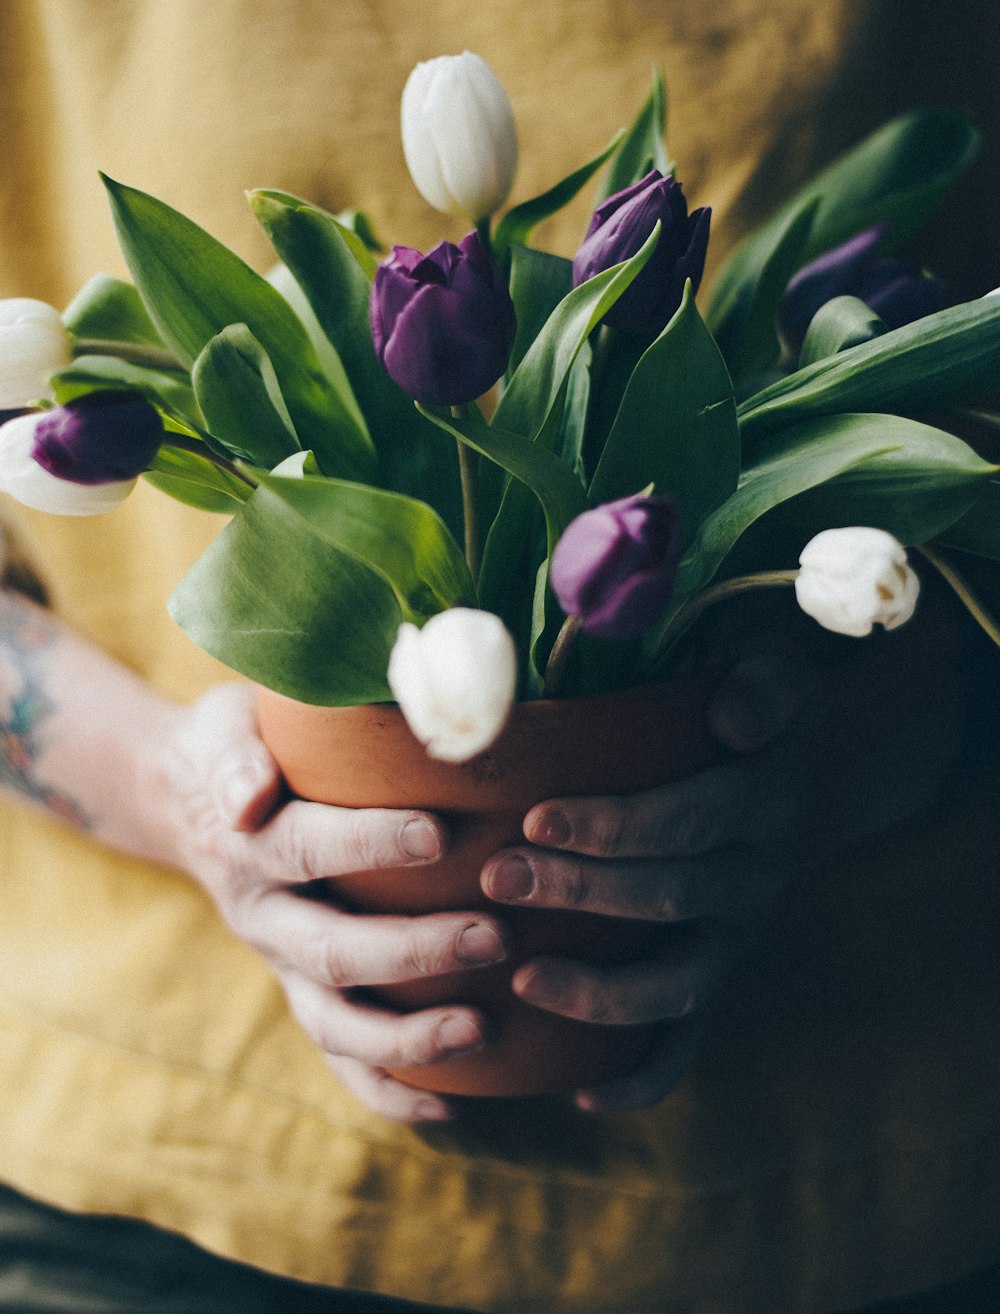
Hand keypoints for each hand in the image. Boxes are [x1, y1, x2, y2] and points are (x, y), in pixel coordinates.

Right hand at [159, 682, 508, 1122]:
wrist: (185, 800)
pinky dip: (389, 1091)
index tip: (440, 833)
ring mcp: (281, 965)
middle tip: (495, 936)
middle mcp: (262, 917)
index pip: (308, 848)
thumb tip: (251, 796)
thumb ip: (238, 756)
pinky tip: (453, 1103)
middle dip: (414, 952)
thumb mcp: (224, 726)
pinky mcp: (300, 992)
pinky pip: (338, 1059)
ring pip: (335, 1023)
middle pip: (332, 950)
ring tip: (483, 1030)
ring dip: (408, 1037)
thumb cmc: (231, 746)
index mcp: (247, 846)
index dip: (370, 843)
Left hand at [481, 599, 961, 1114]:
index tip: (534, 819)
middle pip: (667, 897)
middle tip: (498, 879)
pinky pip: (690, 1038)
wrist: (800, 765)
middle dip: (580, 893)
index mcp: (761, 802)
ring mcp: (737, 933)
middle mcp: (755, 876)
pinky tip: (581, 1095)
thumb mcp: (775, 667)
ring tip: (522, 984)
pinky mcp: (717, 967)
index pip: (685, 821)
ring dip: (601, 992)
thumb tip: (731, 721)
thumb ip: (762, 685)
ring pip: (678, 981)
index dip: (613, 827)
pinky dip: (645, 1075)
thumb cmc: (756, 700)